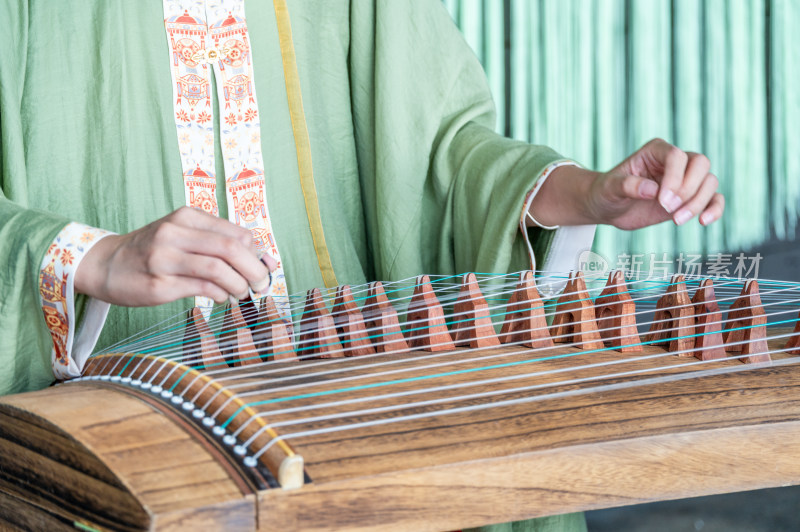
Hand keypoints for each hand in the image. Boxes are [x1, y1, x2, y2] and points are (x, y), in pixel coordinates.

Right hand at [75, 207, 274, 306]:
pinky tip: (222, 297)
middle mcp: (175, 233)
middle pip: (232, 248)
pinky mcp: (159, 284)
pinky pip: (202, 288)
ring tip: (241, 293)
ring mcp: (164, 258)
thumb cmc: (153, 251)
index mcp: (186, 217)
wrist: (105, 264)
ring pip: (218, 269)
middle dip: (255, 270)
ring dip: (239, 285)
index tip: (261, 267)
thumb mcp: (184, 235)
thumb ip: (220, 242)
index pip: (237, 233)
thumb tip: (265, 259)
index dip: (257, 253)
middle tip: (261, 284)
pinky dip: (221, 294)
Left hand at [528, 139, 724, 229]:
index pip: (677, 156)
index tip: (662, 201)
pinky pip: (714, 198)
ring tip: (676, 220)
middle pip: (701, 164)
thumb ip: (628, 186)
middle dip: (689, 189)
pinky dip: (714, 209)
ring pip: (709, 182)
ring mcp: (685, 179)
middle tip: (668, 210)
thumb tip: (652, 190)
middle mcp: (674, 161)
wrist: (609, 207)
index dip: (675, 178)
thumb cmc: (607, 192)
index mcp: (656, 151)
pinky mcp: (689, 198)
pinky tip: (704, 222)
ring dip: (698, 203)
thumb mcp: (610, 188)